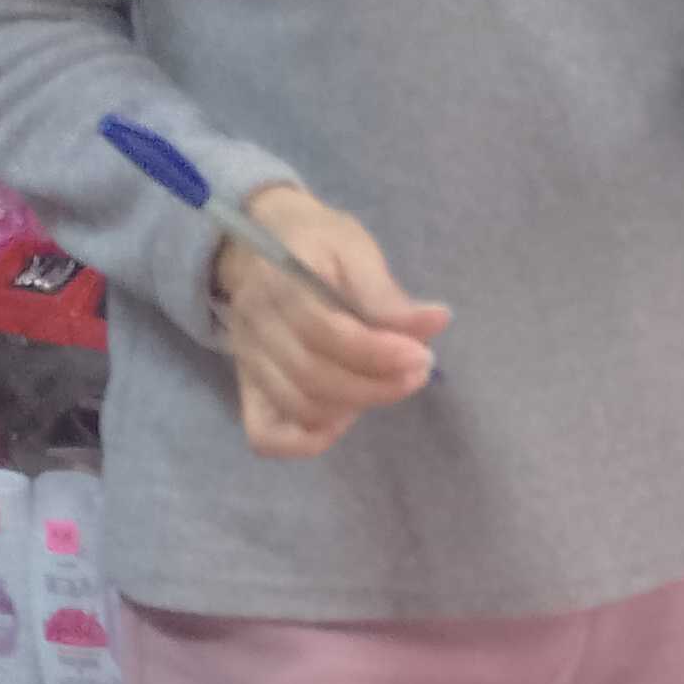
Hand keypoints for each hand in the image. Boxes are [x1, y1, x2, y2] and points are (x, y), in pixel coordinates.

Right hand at [215, 181, 449, 461]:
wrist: (259, 242)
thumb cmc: (316, 244)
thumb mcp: (354, 249)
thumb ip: (387, 293)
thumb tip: (437, 321)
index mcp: (281, 281)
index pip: (328, 333)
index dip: (379, 353)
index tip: (422, 356)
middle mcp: (256, 325)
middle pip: (314, 377)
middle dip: (376, 386)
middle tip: (417, 372)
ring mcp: (247, 360)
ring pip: (298, 406)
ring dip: (352, 407)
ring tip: (387, 384)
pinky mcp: (247, 386)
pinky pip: (266, 435)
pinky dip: (306, 440)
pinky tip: (342, 419)